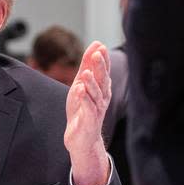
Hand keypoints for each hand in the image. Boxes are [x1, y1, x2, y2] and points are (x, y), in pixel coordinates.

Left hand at [64, 41, 111, 184]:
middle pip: (102, 80)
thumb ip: (87, 66)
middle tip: (97, 54)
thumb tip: (95, 45)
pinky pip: (88, 108)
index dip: (103, 59)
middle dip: (100, 67)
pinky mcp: (90, 120)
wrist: (81, 139)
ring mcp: (97, 109)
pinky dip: (84, 99)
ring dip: (91, 82)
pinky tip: (80, 90)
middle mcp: (102, 97)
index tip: (100, 46)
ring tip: (85, 72)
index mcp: (102, 88)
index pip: (104, 70)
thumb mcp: (82, 84)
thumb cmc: (82, 109)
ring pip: (95, 94)